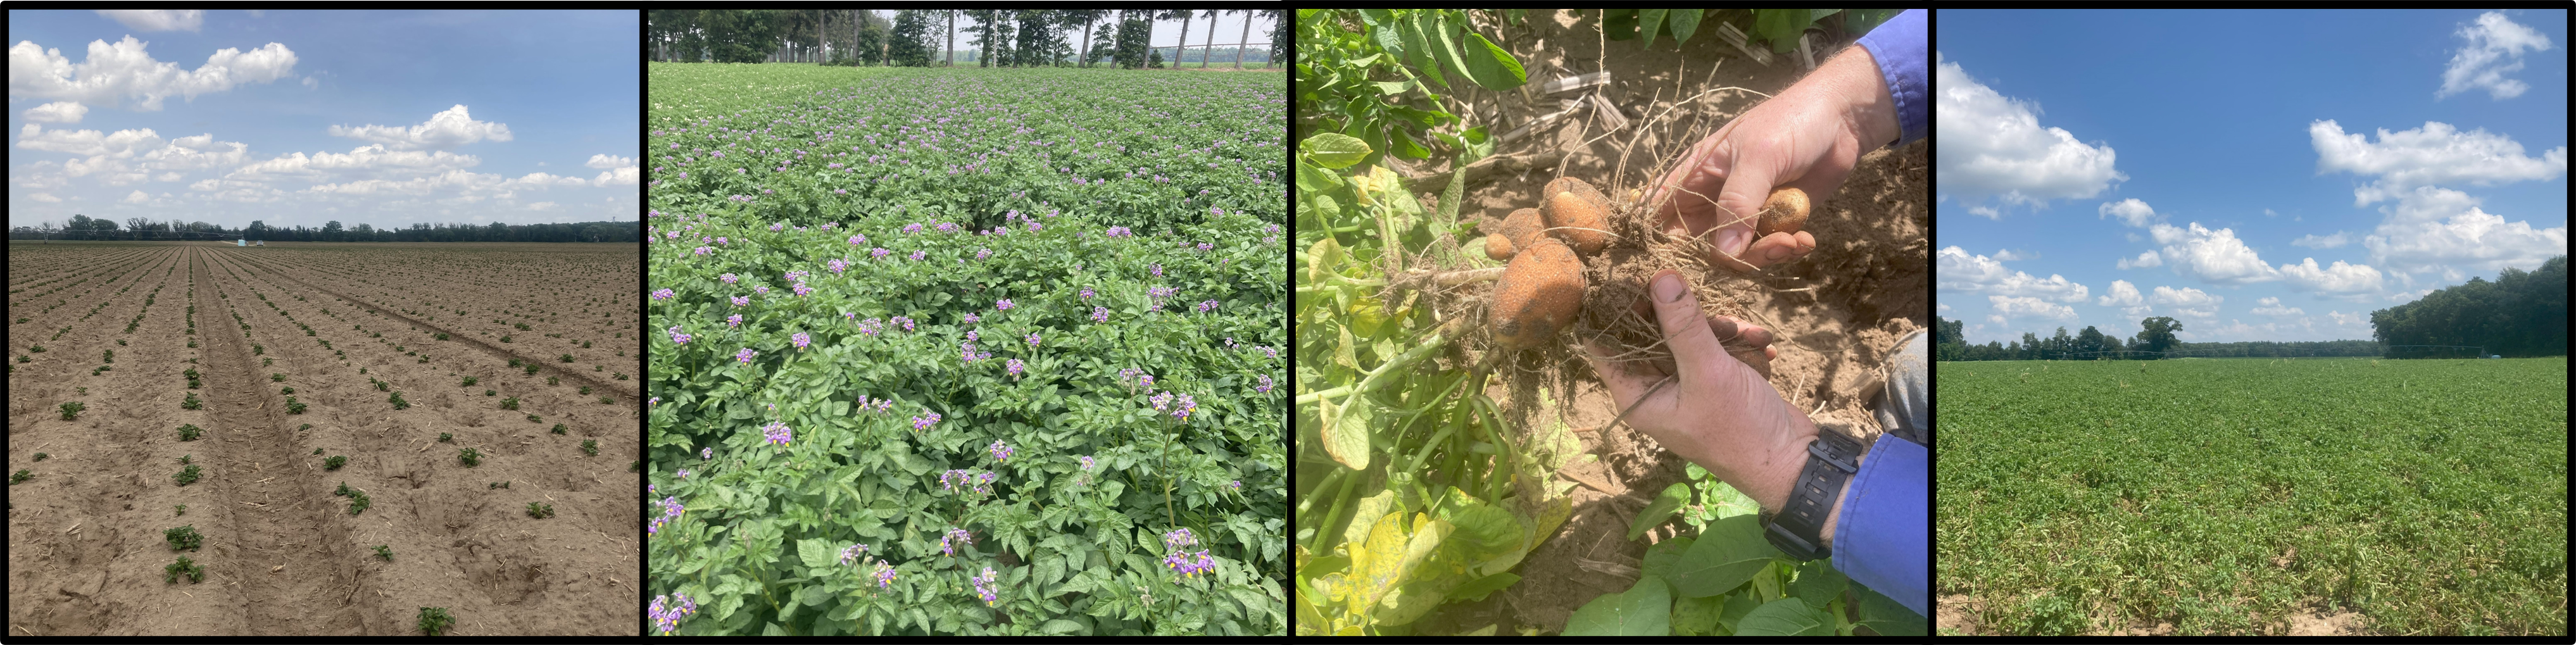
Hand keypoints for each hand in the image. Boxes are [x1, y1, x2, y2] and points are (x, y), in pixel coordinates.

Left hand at [1579, 270, 1817, 513]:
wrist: (1791, 461)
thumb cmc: (1741, 428)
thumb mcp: (1709, 372)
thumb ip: (1683, 325)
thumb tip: (1659, 277)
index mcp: (1637, 396)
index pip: (1606, 345)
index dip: (1617, 310)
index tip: (1639, 276)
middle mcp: (1655, 390)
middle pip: (1653, 332)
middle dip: (1687, 318)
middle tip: (1718, 318)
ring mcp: (1685, 384)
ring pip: (1689, 335)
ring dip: (1722, 329)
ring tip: (1749, 335)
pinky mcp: (1714, 379)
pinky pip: (1715, 347)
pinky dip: (1738, 342)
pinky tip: (1763, 344)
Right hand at [1640, 45, 1902, 271]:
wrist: (1843, 119)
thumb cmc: (1791, 123)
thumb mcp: (1759, 157)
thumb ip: (1738, 203)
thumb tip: (1724, 253)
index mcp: (1696, 174)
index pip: (1659, 214)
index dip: (1658, 244)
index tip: (1672, 270)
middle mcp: (1712, 198)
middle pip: (1698, 245)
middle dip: (1728, 257)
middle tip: (1766, 249)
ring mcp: (1743, 212)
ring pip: (1736, 253)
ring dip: (1764, 255)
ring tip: (1794, 242)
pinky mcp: (1772, 222)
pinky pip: (1767, 249)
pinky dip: (1786, 250)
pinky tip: (1805, 239)